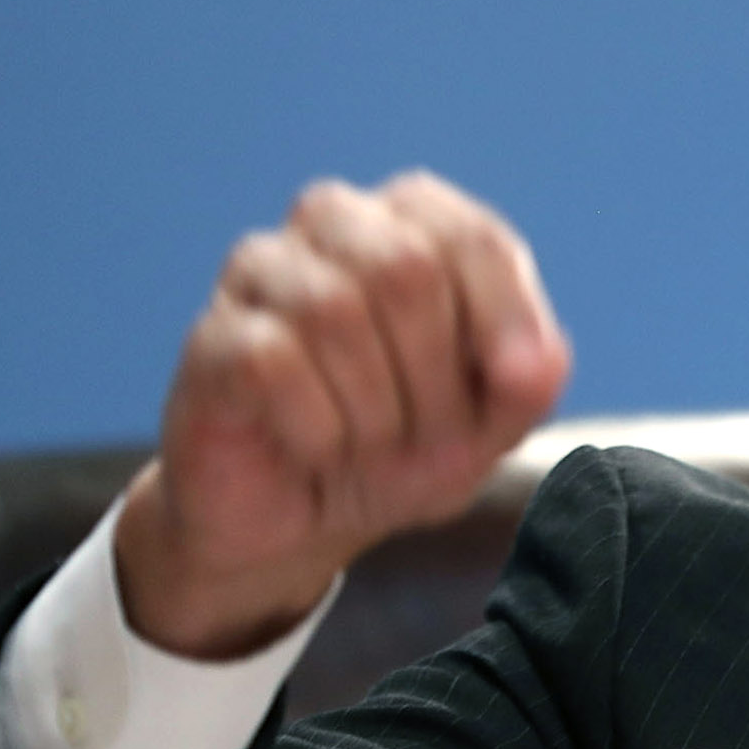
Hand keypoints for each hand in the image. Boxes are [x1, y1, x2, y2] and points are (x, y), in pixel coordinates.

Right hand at [113, 172, 572, 658]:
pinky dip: (316, 426)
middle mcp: (334, 223)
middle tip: (424, 435)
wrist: (301, 526)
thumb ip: (529, 383)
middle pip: (406, 269)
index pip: (471, 237)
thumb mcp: (490, 425)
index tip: (515, 391)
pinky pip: (272, 362)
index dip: (503, 321)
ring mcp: (262, 271)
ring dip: (373, 411)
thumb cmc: (398, 451)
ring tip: (367, 445)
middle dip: (432, 377)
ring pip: (334, 312)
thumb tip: (536, 364)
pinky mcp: (212, 335)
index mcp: (414, 222)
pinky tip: (317, 448)